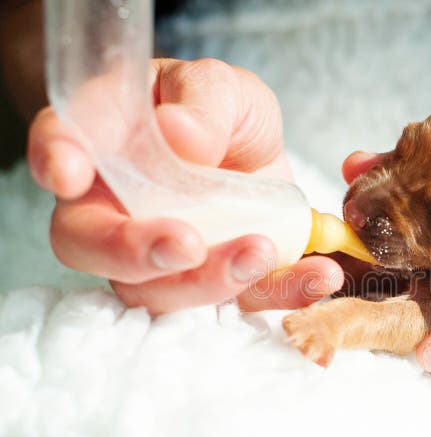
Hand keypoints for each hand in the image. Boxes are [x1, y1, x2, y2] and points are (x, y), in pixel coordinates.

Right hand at [27, 58, 343, 312]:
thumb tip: (181, 134)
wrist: (250, 146)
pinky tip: (319, 277)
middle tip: (186, 243)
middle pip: (93, 246)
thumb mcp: (219, 86)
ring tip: (263, 252)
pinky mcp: (218, 279)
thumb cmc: (214, 109)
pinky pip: (240, 300)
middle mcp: (117, 210)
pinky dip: (282, 293)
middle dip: (135, 252)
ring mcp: (161, 256)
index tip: (70, 170)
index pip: (61, 148)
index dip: (57, 159)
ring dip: (210, 281)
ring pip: (159, 291)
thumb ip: (201, 102)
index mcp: (104, 145)